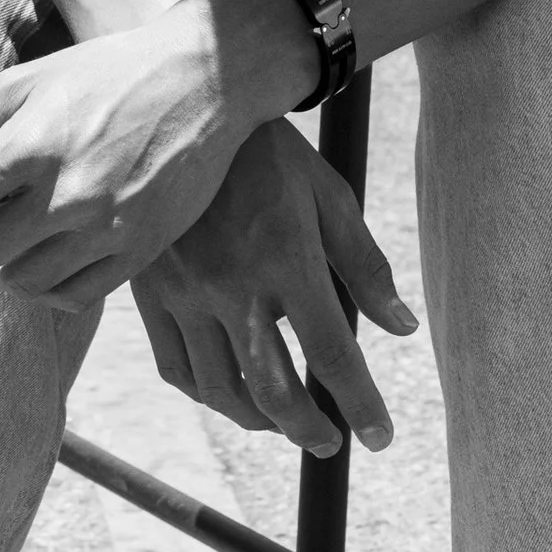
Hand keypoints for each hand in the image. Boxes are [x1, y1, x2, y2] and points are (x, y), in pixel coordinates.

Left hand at [0, 8, 257, 310]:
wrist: (206, 78)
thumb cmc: (107, 74)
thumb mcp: (28, 82)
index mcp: (32, 144)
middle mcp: (67, 193)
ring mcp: (107, 229)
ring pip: (18, 281)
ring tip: (5, 234)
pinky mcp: (139, 251)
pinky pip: (69, 296)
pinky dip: (41, 285)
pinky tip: (42, 256)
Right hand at [132, 120, 413, 457]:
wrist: (189, 108)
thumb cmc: (273, 155)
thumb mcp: (330, 197)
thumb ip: (366, 267)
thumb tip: (402, 329)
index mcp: (287, 259)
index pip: (331, 355)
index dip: (360, 405)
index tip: (380, 437)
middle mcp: (233, 284)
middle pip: (271, 391)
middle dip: (306, 430)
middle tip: (329, 442)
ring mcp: (184, 291)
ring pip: (219, 390)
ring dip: (256, 419)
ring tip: (282, 420)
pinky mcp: (149, 290)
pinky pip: (175, 366)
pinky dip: (206, 394)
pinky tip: (228, 392)